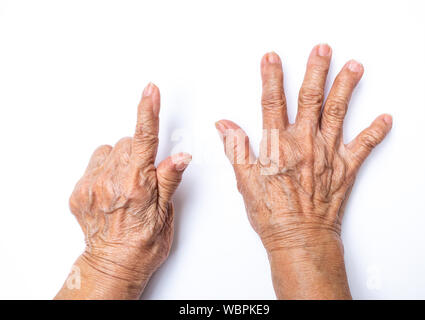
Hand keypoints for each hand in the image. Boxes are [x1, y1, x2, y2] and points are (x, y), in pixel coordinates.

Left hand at [56, 83, 190, 298]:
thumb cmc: (144, 242)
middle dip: (139, 152)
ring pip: (109, 151)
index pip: (144, 139)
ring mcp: (91, 186)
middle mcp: (110, 182)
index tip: (150, 91)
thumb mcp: (166, 213)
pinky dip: (105, 170)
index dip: (148, 111)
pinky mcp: (79, 192)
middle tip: (145, 177)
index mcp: (137, 185)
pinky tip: (112, 189)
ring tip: (127, 184)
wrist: (114, 263)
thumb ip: (169, 179)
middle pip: (127, 143)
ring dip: (121, 159)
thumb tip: (180, 156)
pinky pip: (94, 165)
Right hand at [215, 44, 391, 298]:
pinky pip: (363, 146)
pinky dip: (375, 131)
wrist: (300, 239)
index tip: (272, 58)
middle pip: (310, 99)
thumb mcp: (245, 182)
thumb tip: (224, 125)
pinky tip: (384, 118)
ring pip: (337, 112)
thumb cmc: (273, 214)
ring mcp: (327, 154)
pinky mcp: (345, 168)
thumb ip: (236, 149)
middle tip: (321, 50)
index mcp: (278, 146)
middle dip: (315, 71)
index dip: (271, 77)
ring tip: (353, 67)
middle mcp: (304, 144)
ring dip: (346, 87)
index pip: (272, 102)